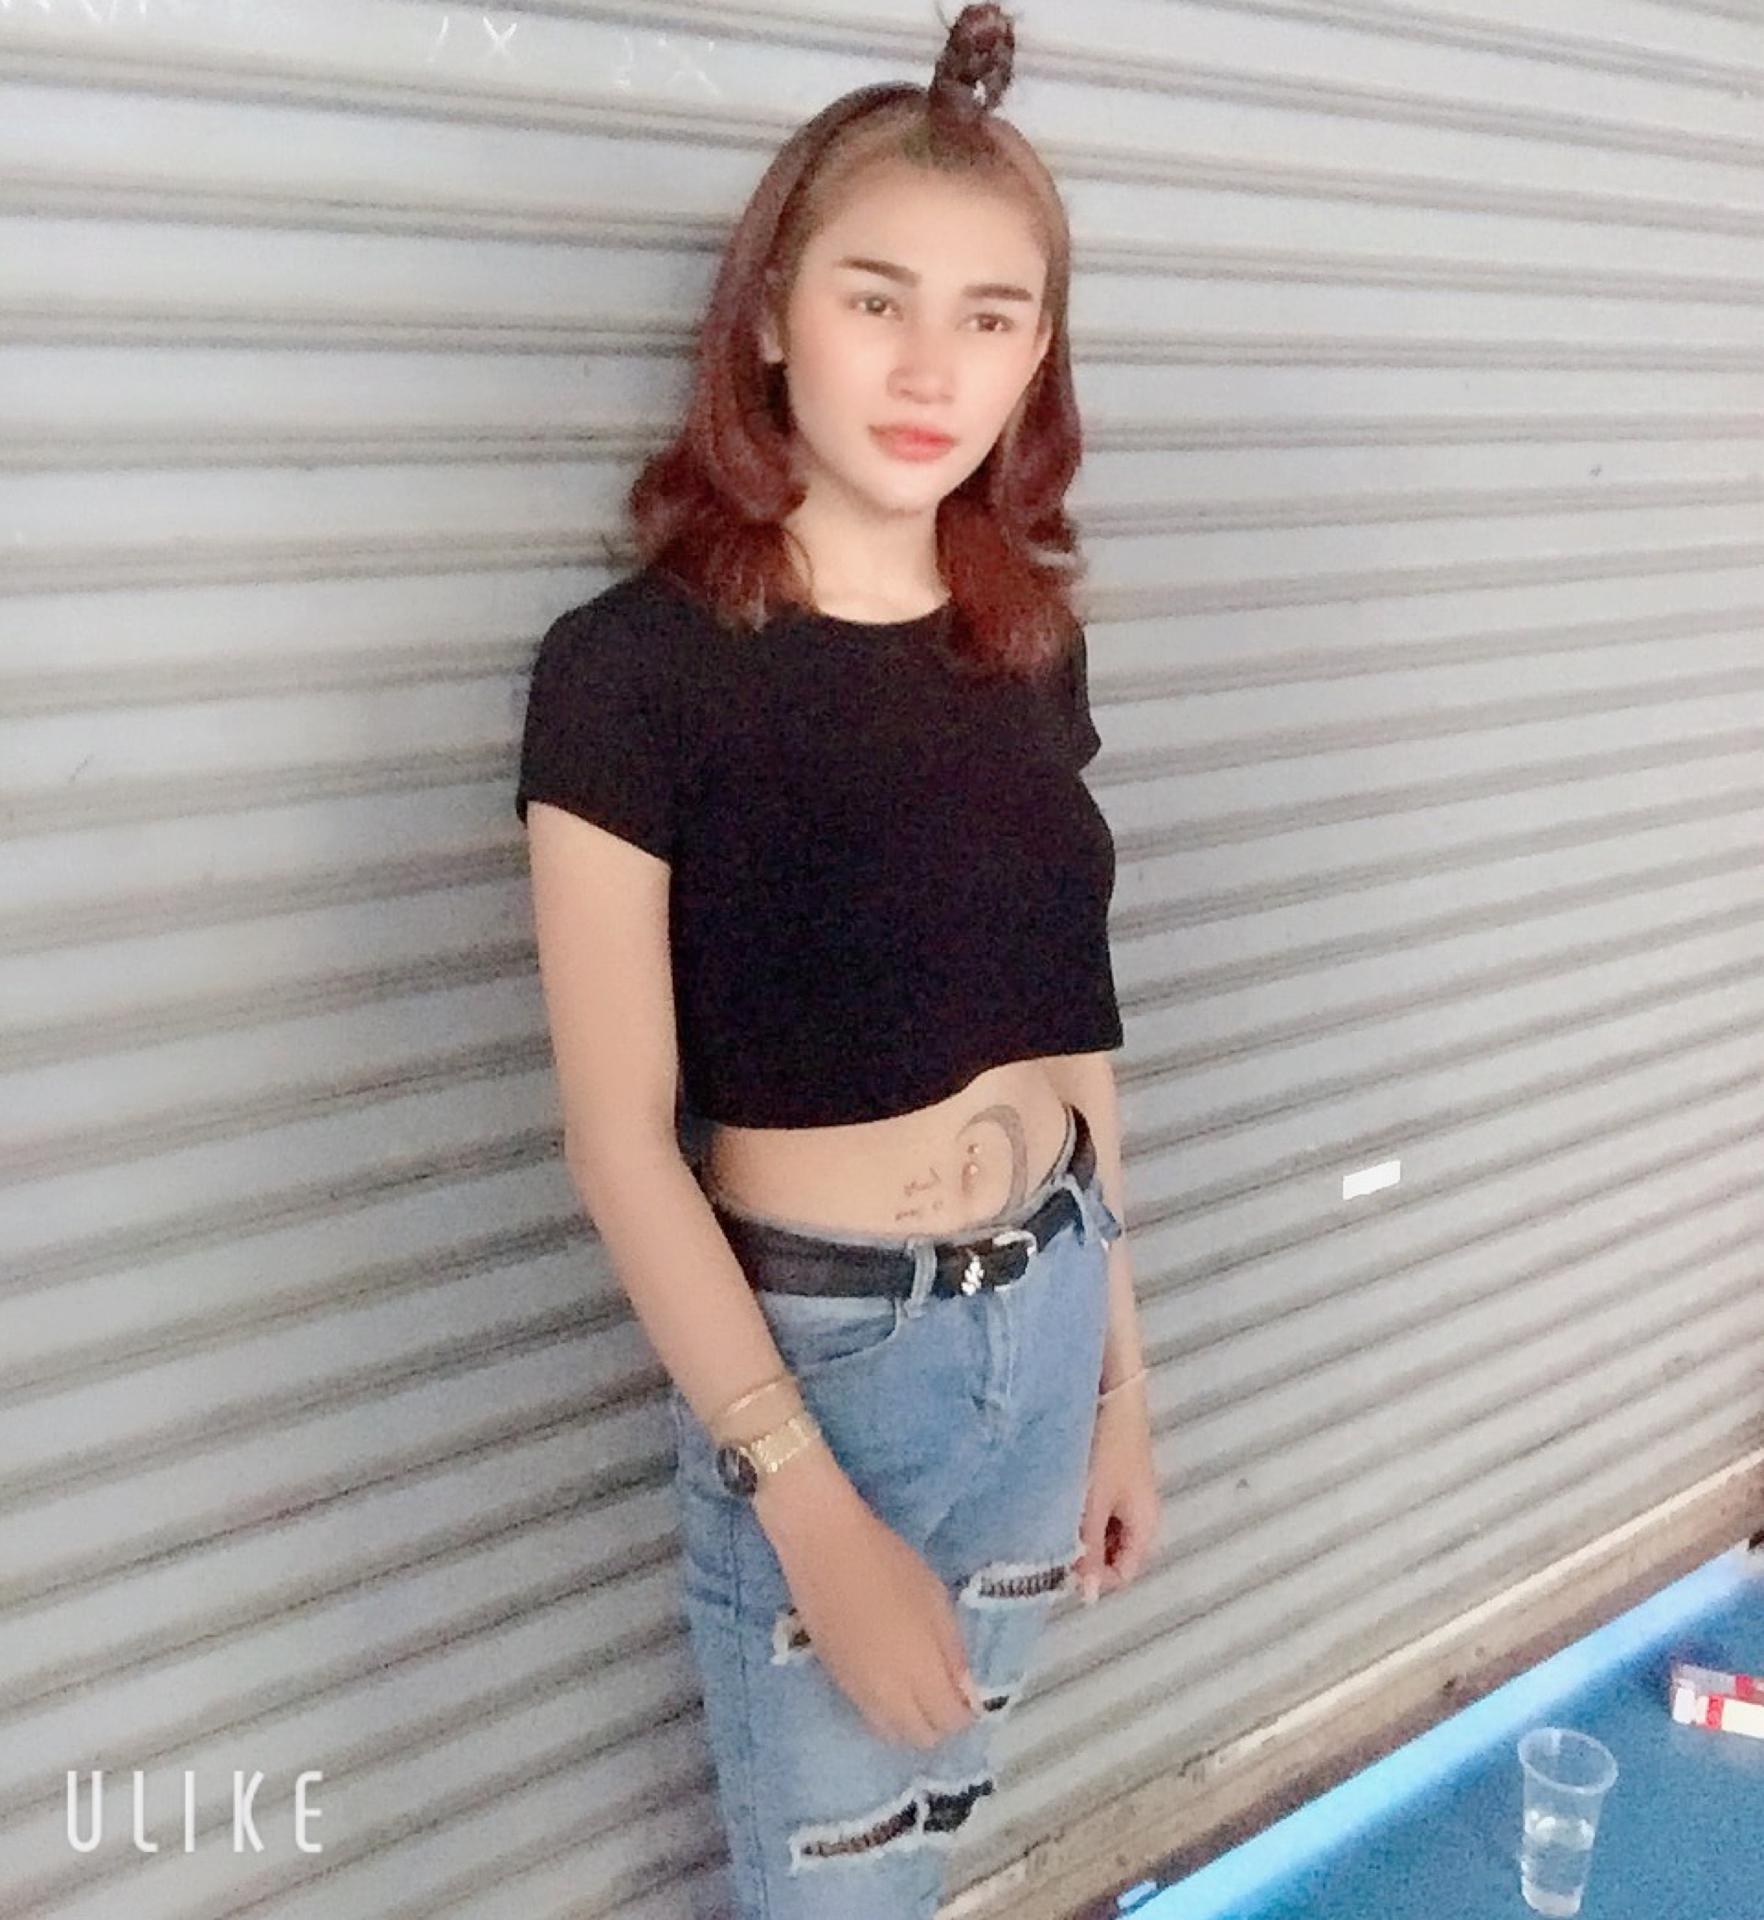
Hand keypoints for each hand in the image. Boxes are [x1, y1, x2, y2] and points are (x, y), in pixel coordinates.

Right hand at [763, 1461, 979, 1749]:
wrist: (823, 1548)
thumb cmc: (887, 1562)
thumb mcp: (935, 1598)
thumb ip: (953, 1651)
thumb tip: (968, 1693)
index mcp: (919, 1672)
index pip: (950, 1720)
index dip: (965, 1712)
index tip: (969, 1693)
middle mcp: (888, 1695)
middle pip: (920, 1737)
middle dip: (939, 1723)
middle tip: (946, 1693)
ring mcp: (857, 1691)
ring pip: (890, 1733)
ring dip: (911, 1723)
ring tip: (919, 1692)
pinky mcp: (834, 1680)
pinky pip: (867, 1715)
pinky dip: (886, 1712)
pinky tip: (890, 1683)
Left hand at [1074, 1387, 1159, 1604]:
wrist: (1113, 1391)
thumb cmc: (1105, 1448)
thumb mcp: (1092, 1504)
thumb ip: (1089, 1550)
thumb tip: (1087, 1597)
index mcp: (1145, 1525)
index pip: (1124, 1573)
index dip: (1094, 1577)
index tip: (1063, 1567)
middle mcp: (1141, 1512)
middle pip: (1115, 1552)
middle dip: (1086, 1553)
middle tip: (1053, 1542)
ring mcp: (1128, 1491)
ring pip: (1105, 1528)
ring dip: (1082, 1530)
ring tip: (1054, 1517)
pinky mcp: (1115, 1473)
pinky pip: (1100, 1506)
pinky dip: (1082, 1509)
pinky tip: (1061, 1496)